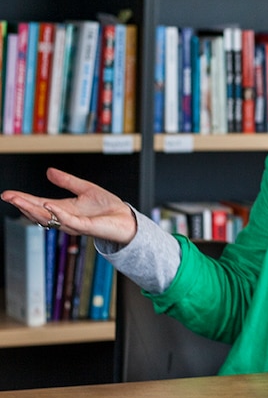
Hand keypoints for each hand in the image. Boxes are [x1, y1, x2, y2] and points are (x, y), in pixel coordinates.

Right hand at [1, 167, 136, 244]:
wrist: (126, 220)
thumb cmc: (108, 208)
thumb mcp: (85, 189)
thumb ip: (67, 181)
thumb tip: (49, 171)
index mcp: (64, 209)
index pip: (39, 204)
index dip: (24, 199)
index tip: (8, 194)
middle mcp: (65, 218)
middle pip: (39, 213)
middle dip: (23, 205)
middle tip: (8, 197)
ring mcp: (74, 224)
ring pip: (49, 218)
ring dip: (33, 209)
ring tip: (19, 200)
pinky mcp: (86, 227)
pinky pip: (69, 221)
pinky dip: (57, 213)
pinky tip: (48, 205)